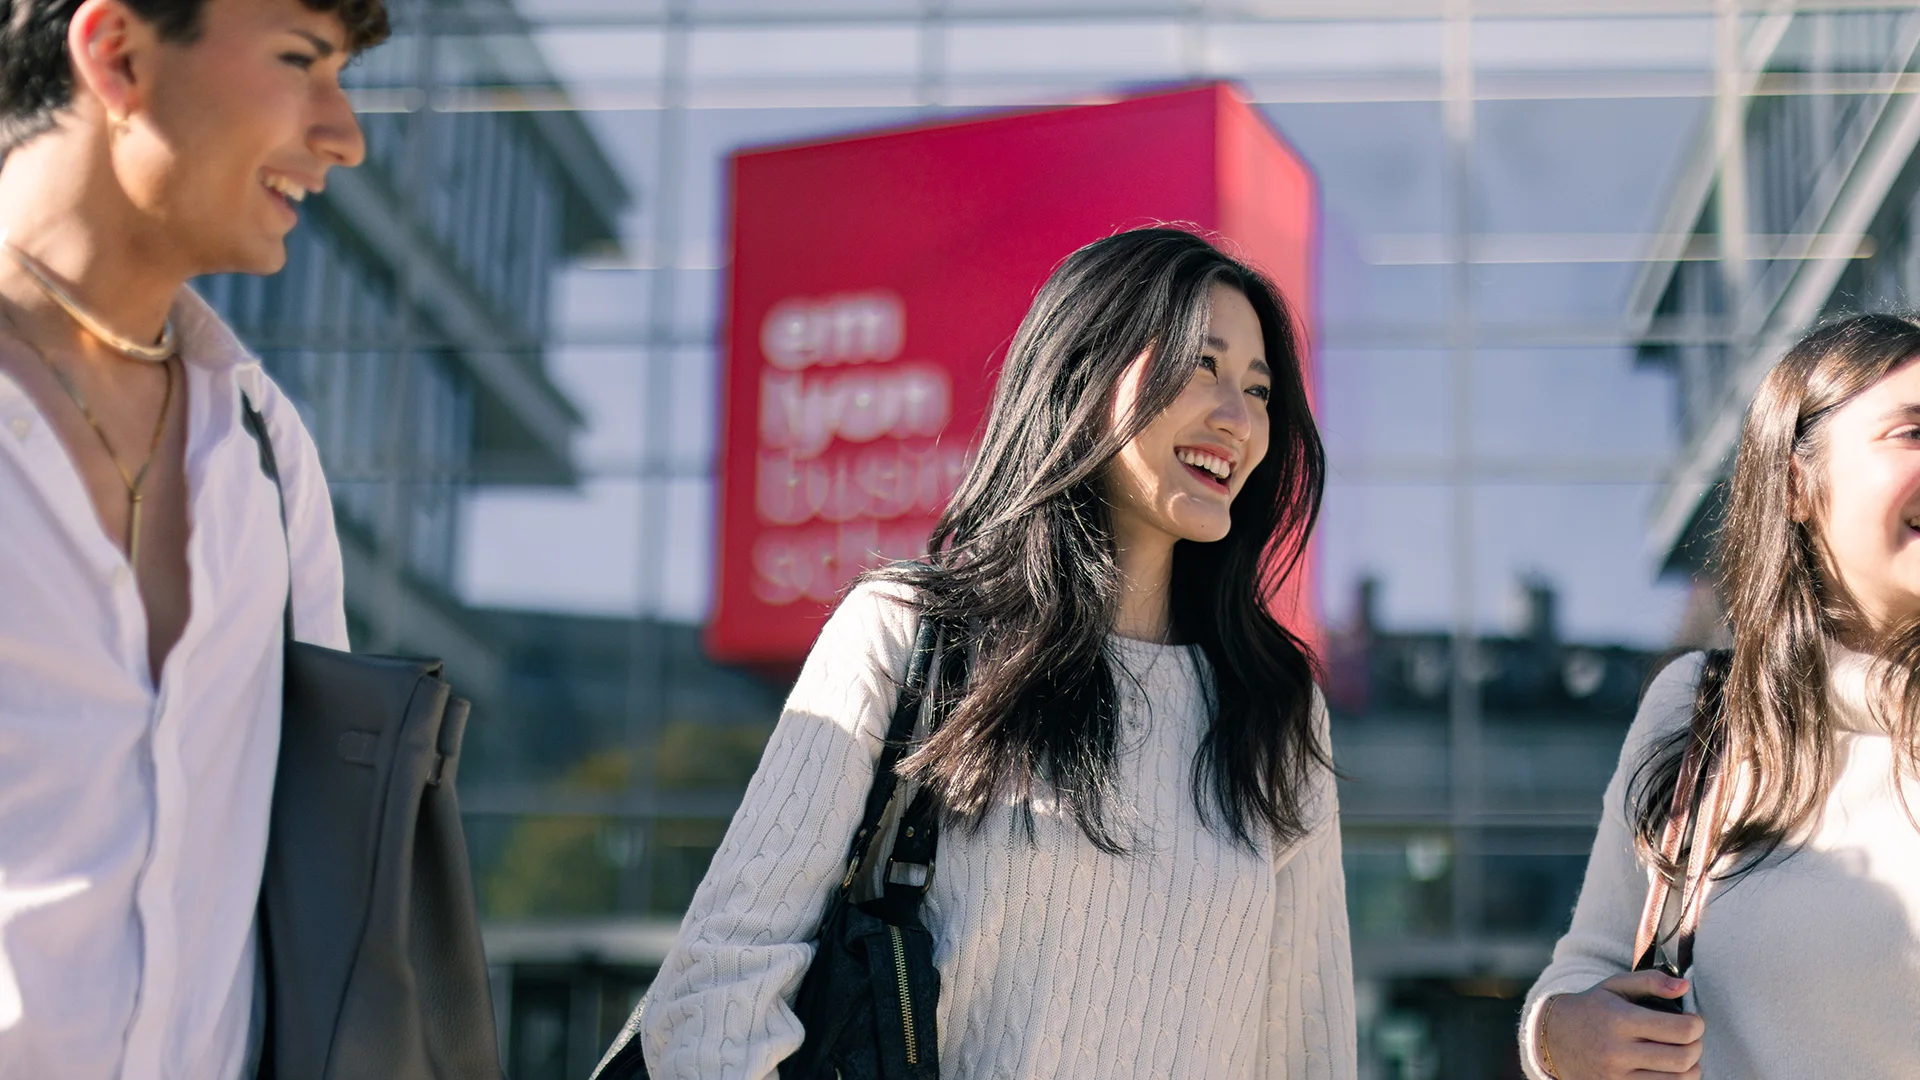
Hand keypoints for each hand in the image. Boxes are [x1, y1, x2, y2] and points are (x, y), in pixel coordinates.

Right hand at [1538, 970, 1705, 1078]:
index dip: (1696, 1025)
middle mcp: (1617, 1052)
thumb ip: (1651, 981)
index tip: (1693, 1021)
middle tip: (1690, 1038)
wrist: (1554, 1038)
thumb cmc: (1592, 1009)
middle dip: (1696, 1047)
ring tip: (1681, 1054)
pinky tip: (1667, 1069)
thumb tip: (1684, 986)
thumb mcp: (1615, 986)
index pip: (1680, 1030)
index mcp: (1620, 1020)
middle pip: (1683, 1059)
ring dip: (1690, 1068)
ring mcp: (1616, 1077)